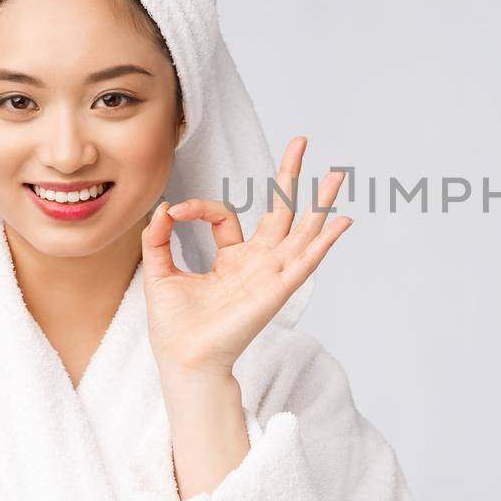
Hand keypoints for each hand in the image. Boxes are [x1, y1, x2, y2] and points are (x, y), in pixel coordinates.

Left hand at [140, 136, 351, 376]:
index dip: (200, 207)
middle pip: (281, 212)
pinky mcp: (277, 288)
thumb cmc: (174, 327)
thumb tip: (164, 207)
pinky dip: (325, 241)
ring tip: (338, 174)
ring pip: (302, 231)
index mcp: (232, 259)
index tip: (175, 211)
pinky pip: (306, 261)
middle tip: (301, 141)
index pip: (227, 215)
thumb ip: (158, 239)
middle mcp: (257, 263)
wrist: (182, 359)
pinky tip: (342, 222)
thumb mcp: (159, 272)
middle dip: (291, 176)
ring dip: (320, 202)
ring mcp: (270, 274)